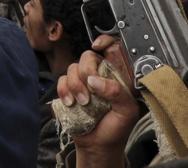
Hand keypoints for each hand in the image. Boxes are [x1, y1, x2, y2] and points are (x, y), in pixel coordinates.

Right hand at [56, 39, 140, 162]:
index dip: (104, 41)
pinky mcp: (69, 91)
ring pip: (71, 69)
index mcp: (115, 76)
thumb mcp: (126, 111)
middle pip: (86, 57)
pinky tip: (71, 103)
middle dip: (85, 72)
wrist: (99, 146)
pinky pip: (61, 82)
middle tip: (90, 90)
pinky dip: (63, 92)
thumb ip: (117, 92)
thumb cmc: (116, 128)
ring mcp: (82, 82)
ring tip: (82, 103)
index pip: (111, 50)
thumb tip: (95, 81)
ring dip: (75, 86)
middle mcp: (98, 75)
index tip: (98, 46)